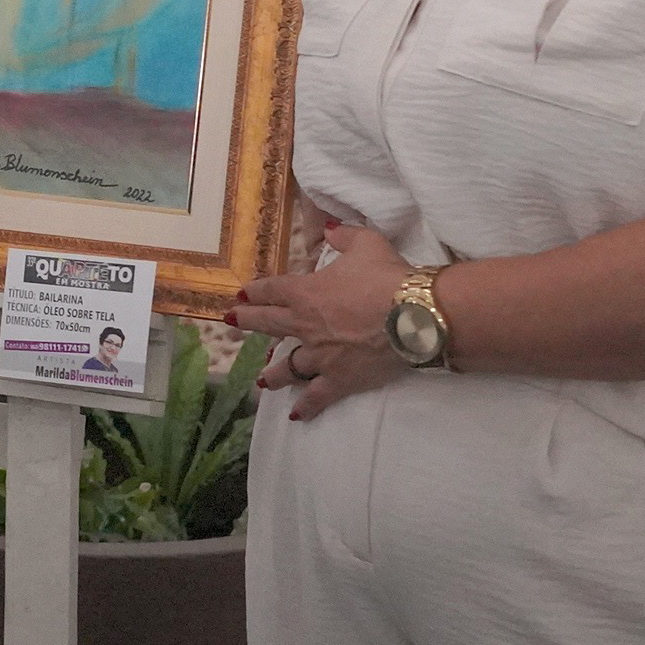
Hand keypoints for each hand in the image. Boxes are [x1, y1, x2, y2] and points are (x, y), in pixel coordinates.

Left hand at [232, 222, 410, 422]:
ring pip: (288, 366)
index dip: (255, 291)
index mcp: (305, 292)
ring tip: (261, 380)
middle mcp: (305, 326)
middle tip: (231, 322)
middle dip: (247, 322)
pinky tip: (295, 415)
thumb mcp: (366, 244)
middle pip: (268, 324)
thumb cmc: (388, 276)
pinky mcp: (339, 379)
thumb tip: (330, 229)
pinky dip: (306, 406)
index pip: (271, 290)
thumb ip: (344, 237)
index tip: (242, 293)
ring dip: (273, 373)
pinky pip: (317, 395)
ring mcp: (320, 356)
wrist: (414, 315)